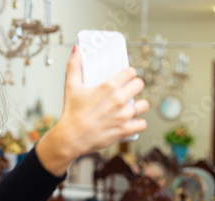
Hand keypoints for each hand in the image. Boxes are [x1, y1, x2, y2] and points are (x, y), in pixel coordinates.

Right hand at [35, 45, 148, 175]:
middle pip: (139, 85)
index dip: (129, 73)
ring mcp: (123, 115)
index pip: (130, 72)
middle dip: (135, 86)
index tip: (127, 76)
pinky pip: (142, 124)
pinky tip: (132, 121)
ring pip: (143, 105)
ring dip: (138, 105)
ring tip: (130, 107)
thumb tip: (76, 49)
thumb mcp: (71, 86)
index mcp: (108, 87)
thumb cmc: (71, 113)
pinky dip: (138, 123)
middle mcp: (119, 100)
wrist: (71, 137)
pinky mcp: (125, 130)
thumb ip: (74, 66)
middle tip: (128, 90)